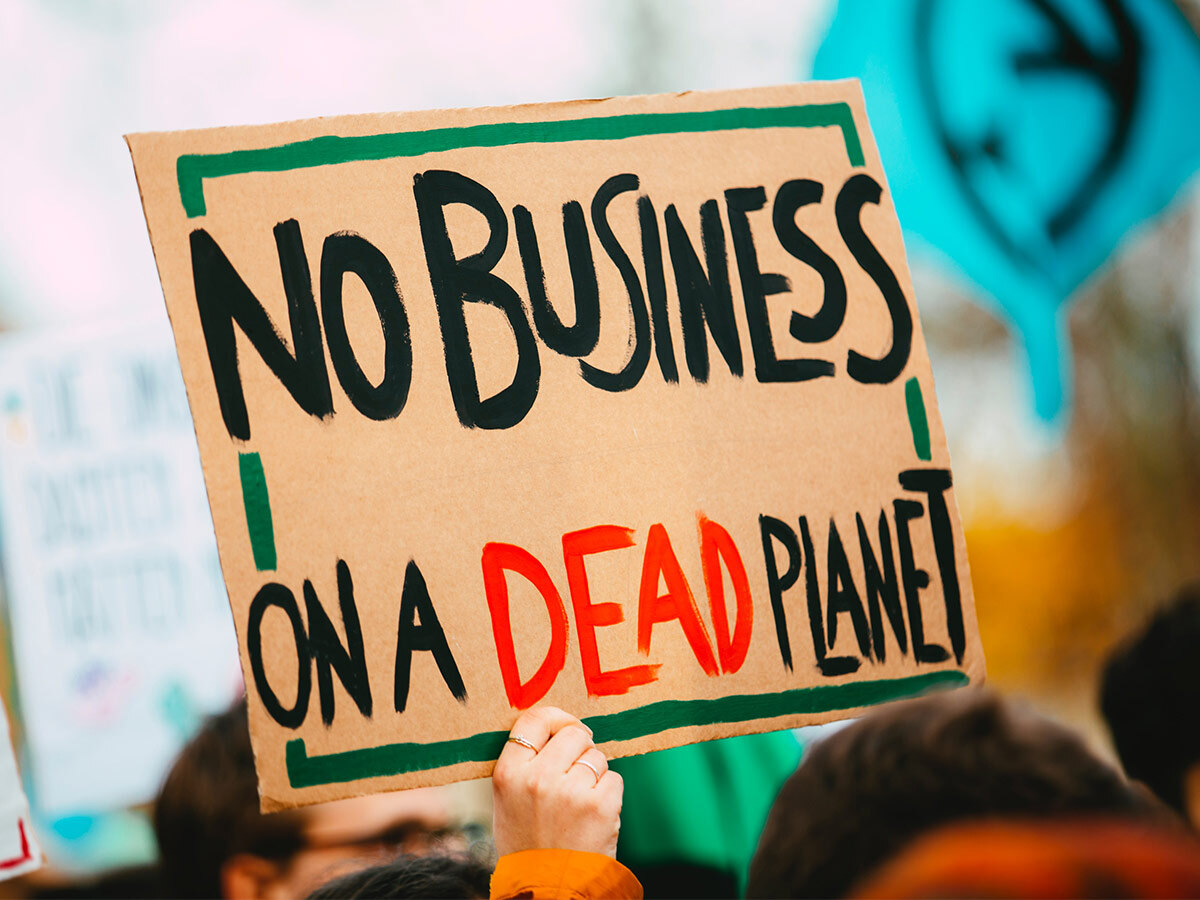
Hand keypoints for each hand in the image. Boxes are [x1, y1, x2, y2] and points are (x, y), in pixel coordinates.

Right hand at [492, 707, 622, 858]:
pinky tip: (593, 816)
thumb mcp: (508, 802)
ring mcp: (570, 791)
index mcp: (508, 774)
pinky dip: (608, 794)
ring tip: (579, 804)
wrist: (547, 890)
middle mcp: (538, 778)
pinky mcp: (600, 805)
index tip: (566, 727)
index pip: (533, 720)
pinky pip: (614, 778)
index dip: (556, 718)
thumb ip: (525, 764)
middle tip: (575, 774)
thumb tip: (555, 726)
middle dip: (580, 749)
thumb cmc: (528, 845)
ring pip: (596, 756)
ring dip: (594, 774)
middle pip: (573, 733)